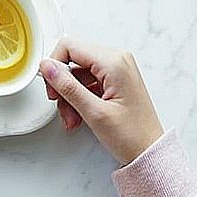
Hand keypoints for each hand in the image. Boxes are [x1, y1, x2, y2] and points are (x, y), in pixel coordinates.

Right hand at [40, 37, 163, 164]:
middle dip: (63, 85)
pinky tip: (80, 116)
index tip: (52, 88)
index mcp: (114, 62)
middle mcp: (117, 60)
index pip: (70, 46)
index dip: (54, 66)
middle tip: (61, 106)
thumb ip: (67, 86)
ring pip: (78, 73)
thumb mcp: (93, 112)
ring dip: (70, 96)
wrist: (149, 151)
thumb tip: (47, 66)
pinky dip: (79, 98)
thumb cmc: (131, 135)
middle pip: (73, 60)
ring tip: (73, 119)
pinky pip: (88, 81)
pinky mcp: (115, 80)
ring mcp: (117, 69)